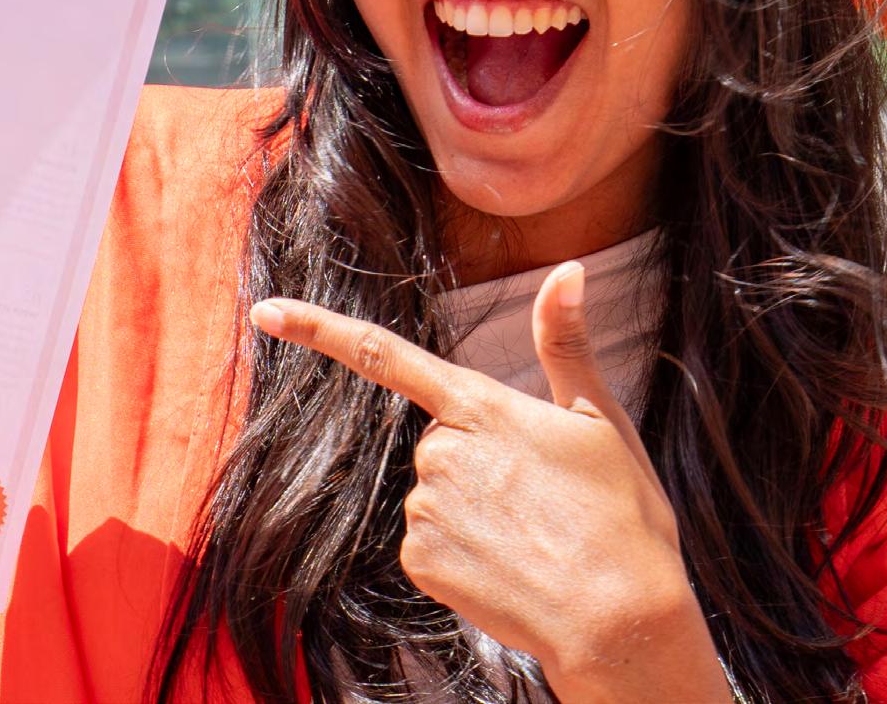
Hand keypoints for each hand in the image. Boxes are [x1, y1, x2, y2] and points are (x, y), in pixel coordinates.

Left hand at [250, 261, 732, 703]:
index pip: (383, 354)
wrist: (618, 619)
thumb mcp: (601, 418)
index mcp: (479, 405)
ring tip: (535, 537)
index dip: (317, 329)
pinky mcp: (417, 562)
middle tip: (543, 498)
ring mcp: (423, 509)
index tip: (265, 312)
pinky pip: (430, 545)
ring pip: (435, 496)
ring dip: (474, 512)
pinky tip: (509, 568)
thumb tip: (569, 268)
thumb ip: (566, 341)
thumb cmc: (621, 515)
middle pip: (439, 443)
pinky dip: (464, 556)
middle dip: (478, 463)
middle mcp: (439, 452)